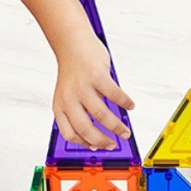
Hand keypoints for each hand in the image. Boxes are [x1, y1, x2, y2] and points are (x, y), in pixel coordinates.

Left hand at [51, 34, 134, 149]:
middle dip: (102, 140)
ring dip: (116, 126)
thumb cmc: (74, 70)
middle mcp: (69, 98)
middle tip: (114, 143)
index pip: (69, 133)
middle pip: (85, 129)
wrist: (72, 42)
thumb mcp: (70, 94)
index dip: (84, 143)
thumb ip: (80, 110)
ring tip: (125, 131)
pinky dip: (124, 102)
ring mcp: (82, 87)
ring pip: (101, 115)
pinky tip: (130, 106)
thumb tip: (101, 128)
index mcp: (60, 105)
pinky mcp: (96, 76)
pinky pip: (114, 94)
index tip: (97, 147)